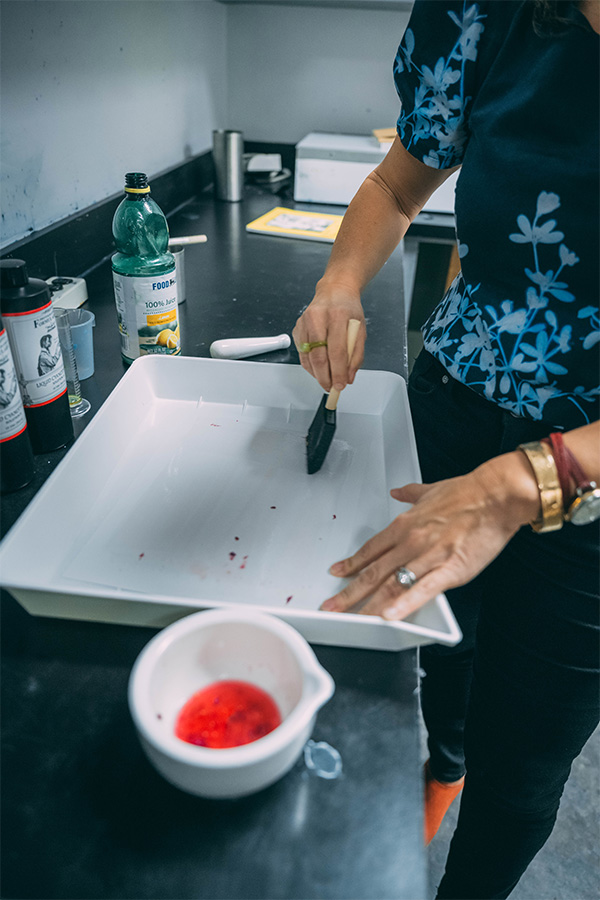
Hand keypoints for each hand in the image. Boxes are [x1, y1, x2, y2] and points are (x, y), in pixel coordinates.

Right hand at [292, 283, 365, 391]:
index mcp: (337, 316)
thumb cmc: (348, 309)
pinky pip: (302, 354)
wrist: (334, 291)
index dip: (338, 372)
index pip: (337, 351)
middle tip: (331, 388)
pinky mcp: (297, 328)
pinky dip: (310, 366)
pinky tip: (318, 369)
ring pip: (307, 357)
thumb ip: (356, 356)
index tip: (340, 385)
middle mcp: (318, 318)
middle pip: (318, 356)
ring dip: (317, 374)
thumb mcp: (360, 330)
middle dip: (325, 377)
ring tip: (326, 381)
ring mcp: (304, 323)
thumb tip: (348, 377)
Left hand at [320, 453, 539, 620]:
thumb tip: (398, 492)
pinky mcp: (450, 570)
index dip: (351, 564)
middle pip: (373, 572)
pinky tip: (389, 616)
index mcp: (405, 525)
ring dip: (369, 603)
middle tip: (330, 606)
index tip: (337, 574)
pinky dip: (404, 604)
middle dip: (349, 592)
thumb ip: (411, 494)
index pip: (371, 550)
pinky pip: (423, 590)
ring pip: (392, 584)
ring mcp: (428, 556)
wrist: (496, 496)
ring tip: (352, 618)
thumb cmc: (468, 493)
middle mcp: (411, 541)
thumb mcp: (431, 490)